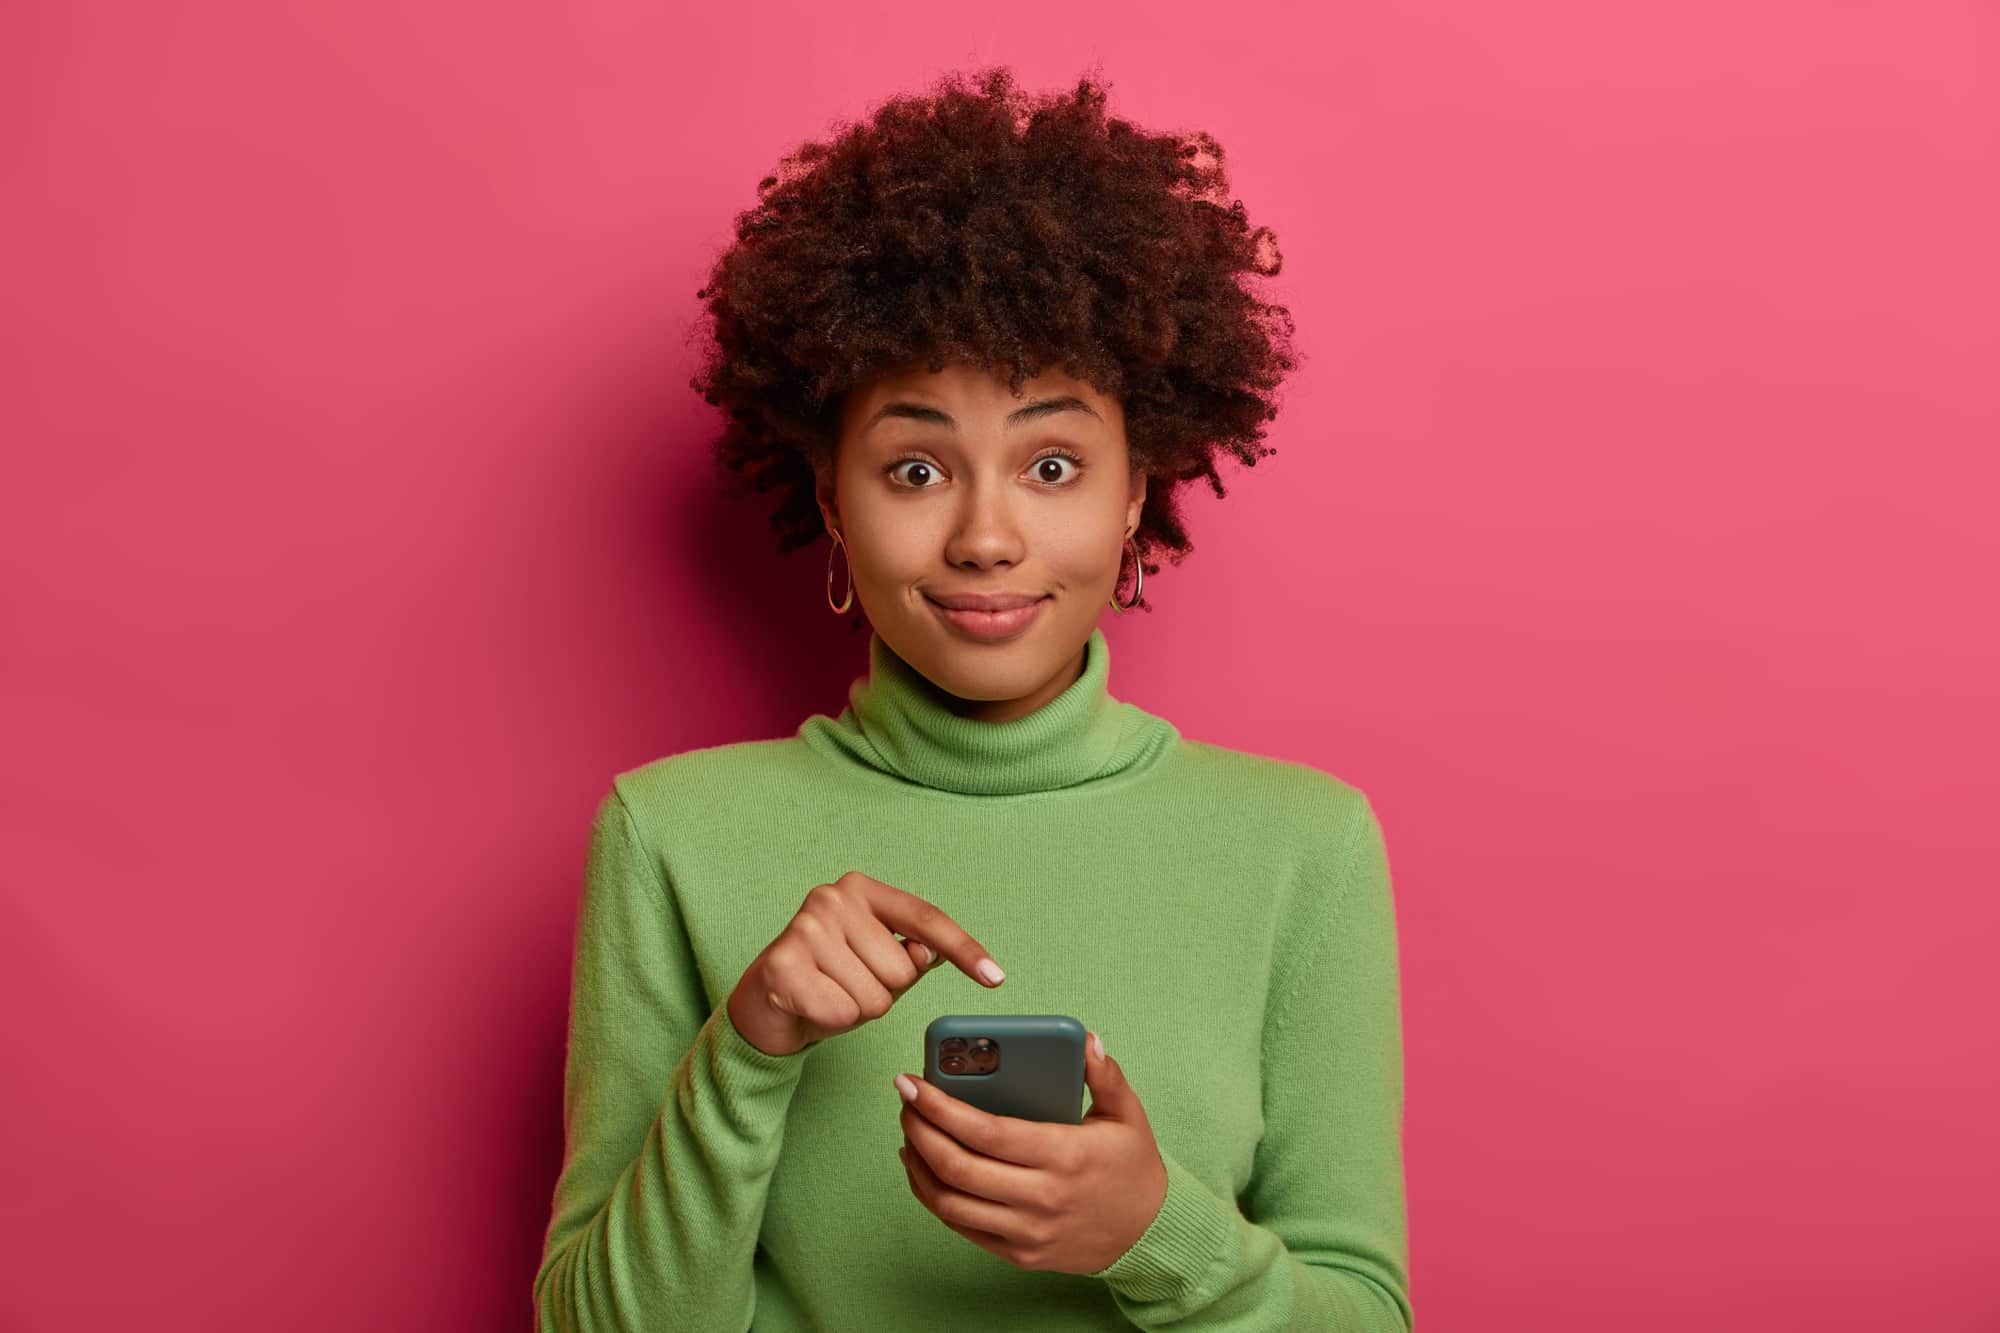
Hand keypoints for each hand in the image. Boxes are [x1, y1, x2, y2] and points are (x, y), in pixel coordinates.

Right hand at [726, 870, 1004, 1057]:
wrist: (764, 1005)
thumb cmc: (828, 981)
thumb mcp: (876, 964)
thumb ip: (908, 954)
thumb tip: (927, 953)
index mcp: (862, 890)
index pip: (925, 920)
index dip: (963, 950)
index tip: (995, 977)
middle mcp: (833, 897)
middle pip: (901, 970)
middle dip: (883, 992)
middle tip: (846, 985)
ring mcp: (806, 927)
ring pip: (874, 997)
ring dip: (856, 1010)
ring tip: (828, 994)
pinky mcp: (784, 964)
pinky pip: (843, 1013)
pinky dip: (832, 1022)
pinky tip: (809, 1005)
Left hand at [895, 1029, 1167, 1274]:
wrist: (1149, 1233)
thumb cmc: (1132, 1166)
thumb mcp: (1127, 1114)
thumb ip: (1105, 1074)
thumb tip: (1086, 1040)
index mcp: (1064, 1155)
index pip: (986, 1132)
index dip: (941, 1108)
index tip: (912, 1084)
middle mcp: (1041, 1198)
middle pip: (958, 1167)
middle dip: (920, 1130)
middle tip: (906, 1102)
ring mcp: (1027, 1232)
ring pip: (951, 1203)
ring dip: (918, 1166)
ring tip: (910, 1133)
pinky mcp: (1019, 1254)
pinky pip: (962, 1227)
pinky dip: (933, 1197)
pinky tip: (924, 1169)